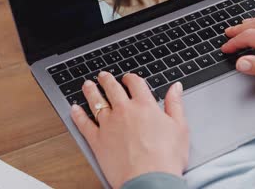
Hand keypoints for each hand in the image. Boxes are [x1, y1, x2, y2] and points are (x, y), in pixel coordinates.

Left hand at [71, 72, 188, 188]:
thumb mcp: (180, 127)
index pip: (135, 83)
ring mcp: (108, 124)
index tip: (128, 78)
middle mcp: (124, 111)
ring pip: (96, 102)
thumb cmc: (166, 157)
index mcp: (145, 105)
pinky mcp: (97, 140)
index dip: (131, 78)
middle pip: (112, 88)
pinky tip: (74, 109)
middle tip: (103, 76)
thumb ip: (175, 104)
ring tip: (87, 85)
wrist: (149, 179)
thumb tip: (176, 87)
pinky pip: (84, 123)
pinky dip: (78, 115)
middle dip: (107, 80)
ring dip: (91, 91)